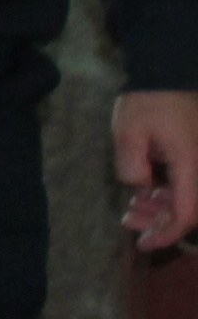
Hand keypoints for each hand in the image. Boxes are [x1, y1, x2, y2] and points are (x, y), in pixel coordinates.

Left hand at [120, 90, 197, 248]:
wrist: (167, 75)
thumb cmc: (149, 101)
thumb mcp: (129, 130)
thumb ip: (131, 164)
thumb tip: (139, 188)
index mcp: (190, 164)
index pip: (186, 212)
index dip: (167, 233)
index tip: (144, 244)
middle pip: (187, 211)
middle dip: (158, 223)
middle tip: (128, 221)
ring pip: (186, 201)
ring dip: (160, 210)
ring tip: (130, 211)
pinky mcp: (193, 160)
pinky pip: (184, 187)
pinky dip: (165, 195)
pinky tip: (143, 194)